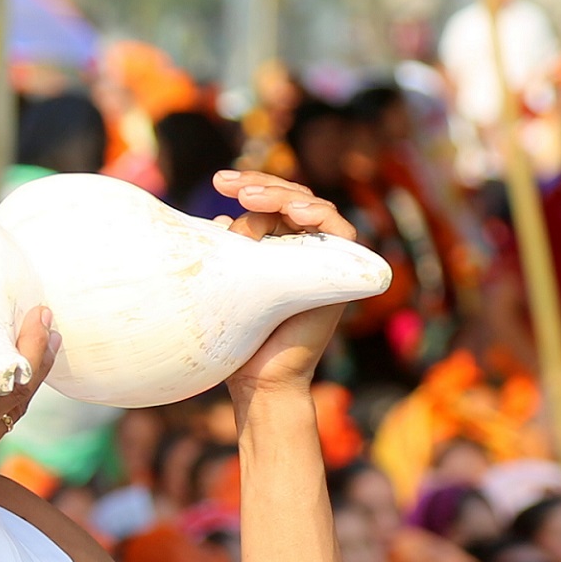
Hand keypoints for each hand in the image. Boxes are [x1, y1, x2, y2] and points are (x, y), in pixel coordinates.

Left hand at [212, 169, 354, 399]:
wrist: (257, 378)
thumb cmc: (234, 335)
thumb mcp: (224, 280)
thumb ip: (227, 248)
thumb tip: (220, 220)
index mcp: (275, 246)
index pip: (270, 201)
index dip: (248, 185)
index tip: (217, 183)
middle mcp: (303, 248)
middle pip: (290, 198)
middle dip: (259, 184)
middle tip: (225, 184)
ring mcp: (324, 259)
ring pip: (311, 207)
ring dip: (281, 196)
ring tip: (248, 196)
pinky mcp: (343, 273)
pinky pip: (342, 232)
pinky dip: (321, 216)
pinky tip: (295, 212)